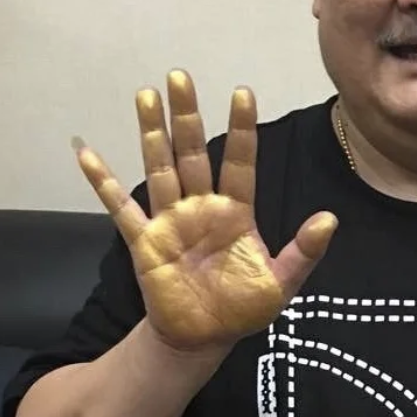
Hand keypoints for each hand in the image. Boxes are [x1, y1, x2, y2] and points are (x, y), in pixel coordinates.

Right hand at [74, 69, 336, 351]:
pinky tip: (86, 153)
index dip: (242, 129)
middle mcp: (201, 208)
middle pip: (194, 153)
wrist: (204, 340)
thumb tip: (330, 219)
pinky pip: (120, 208)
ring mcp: (171, 221)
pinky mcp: (145, 242)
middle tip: (180, 75)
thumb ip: (304, 252)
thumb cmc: (243, 309)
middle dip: (187, 116)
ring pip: (160, 168)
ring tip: (146, 94)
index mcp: (236, 213)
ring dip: (152, 133)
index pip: (241, 162)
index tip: (242, 92)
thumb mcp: (281, 283)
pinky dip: (102, 182)